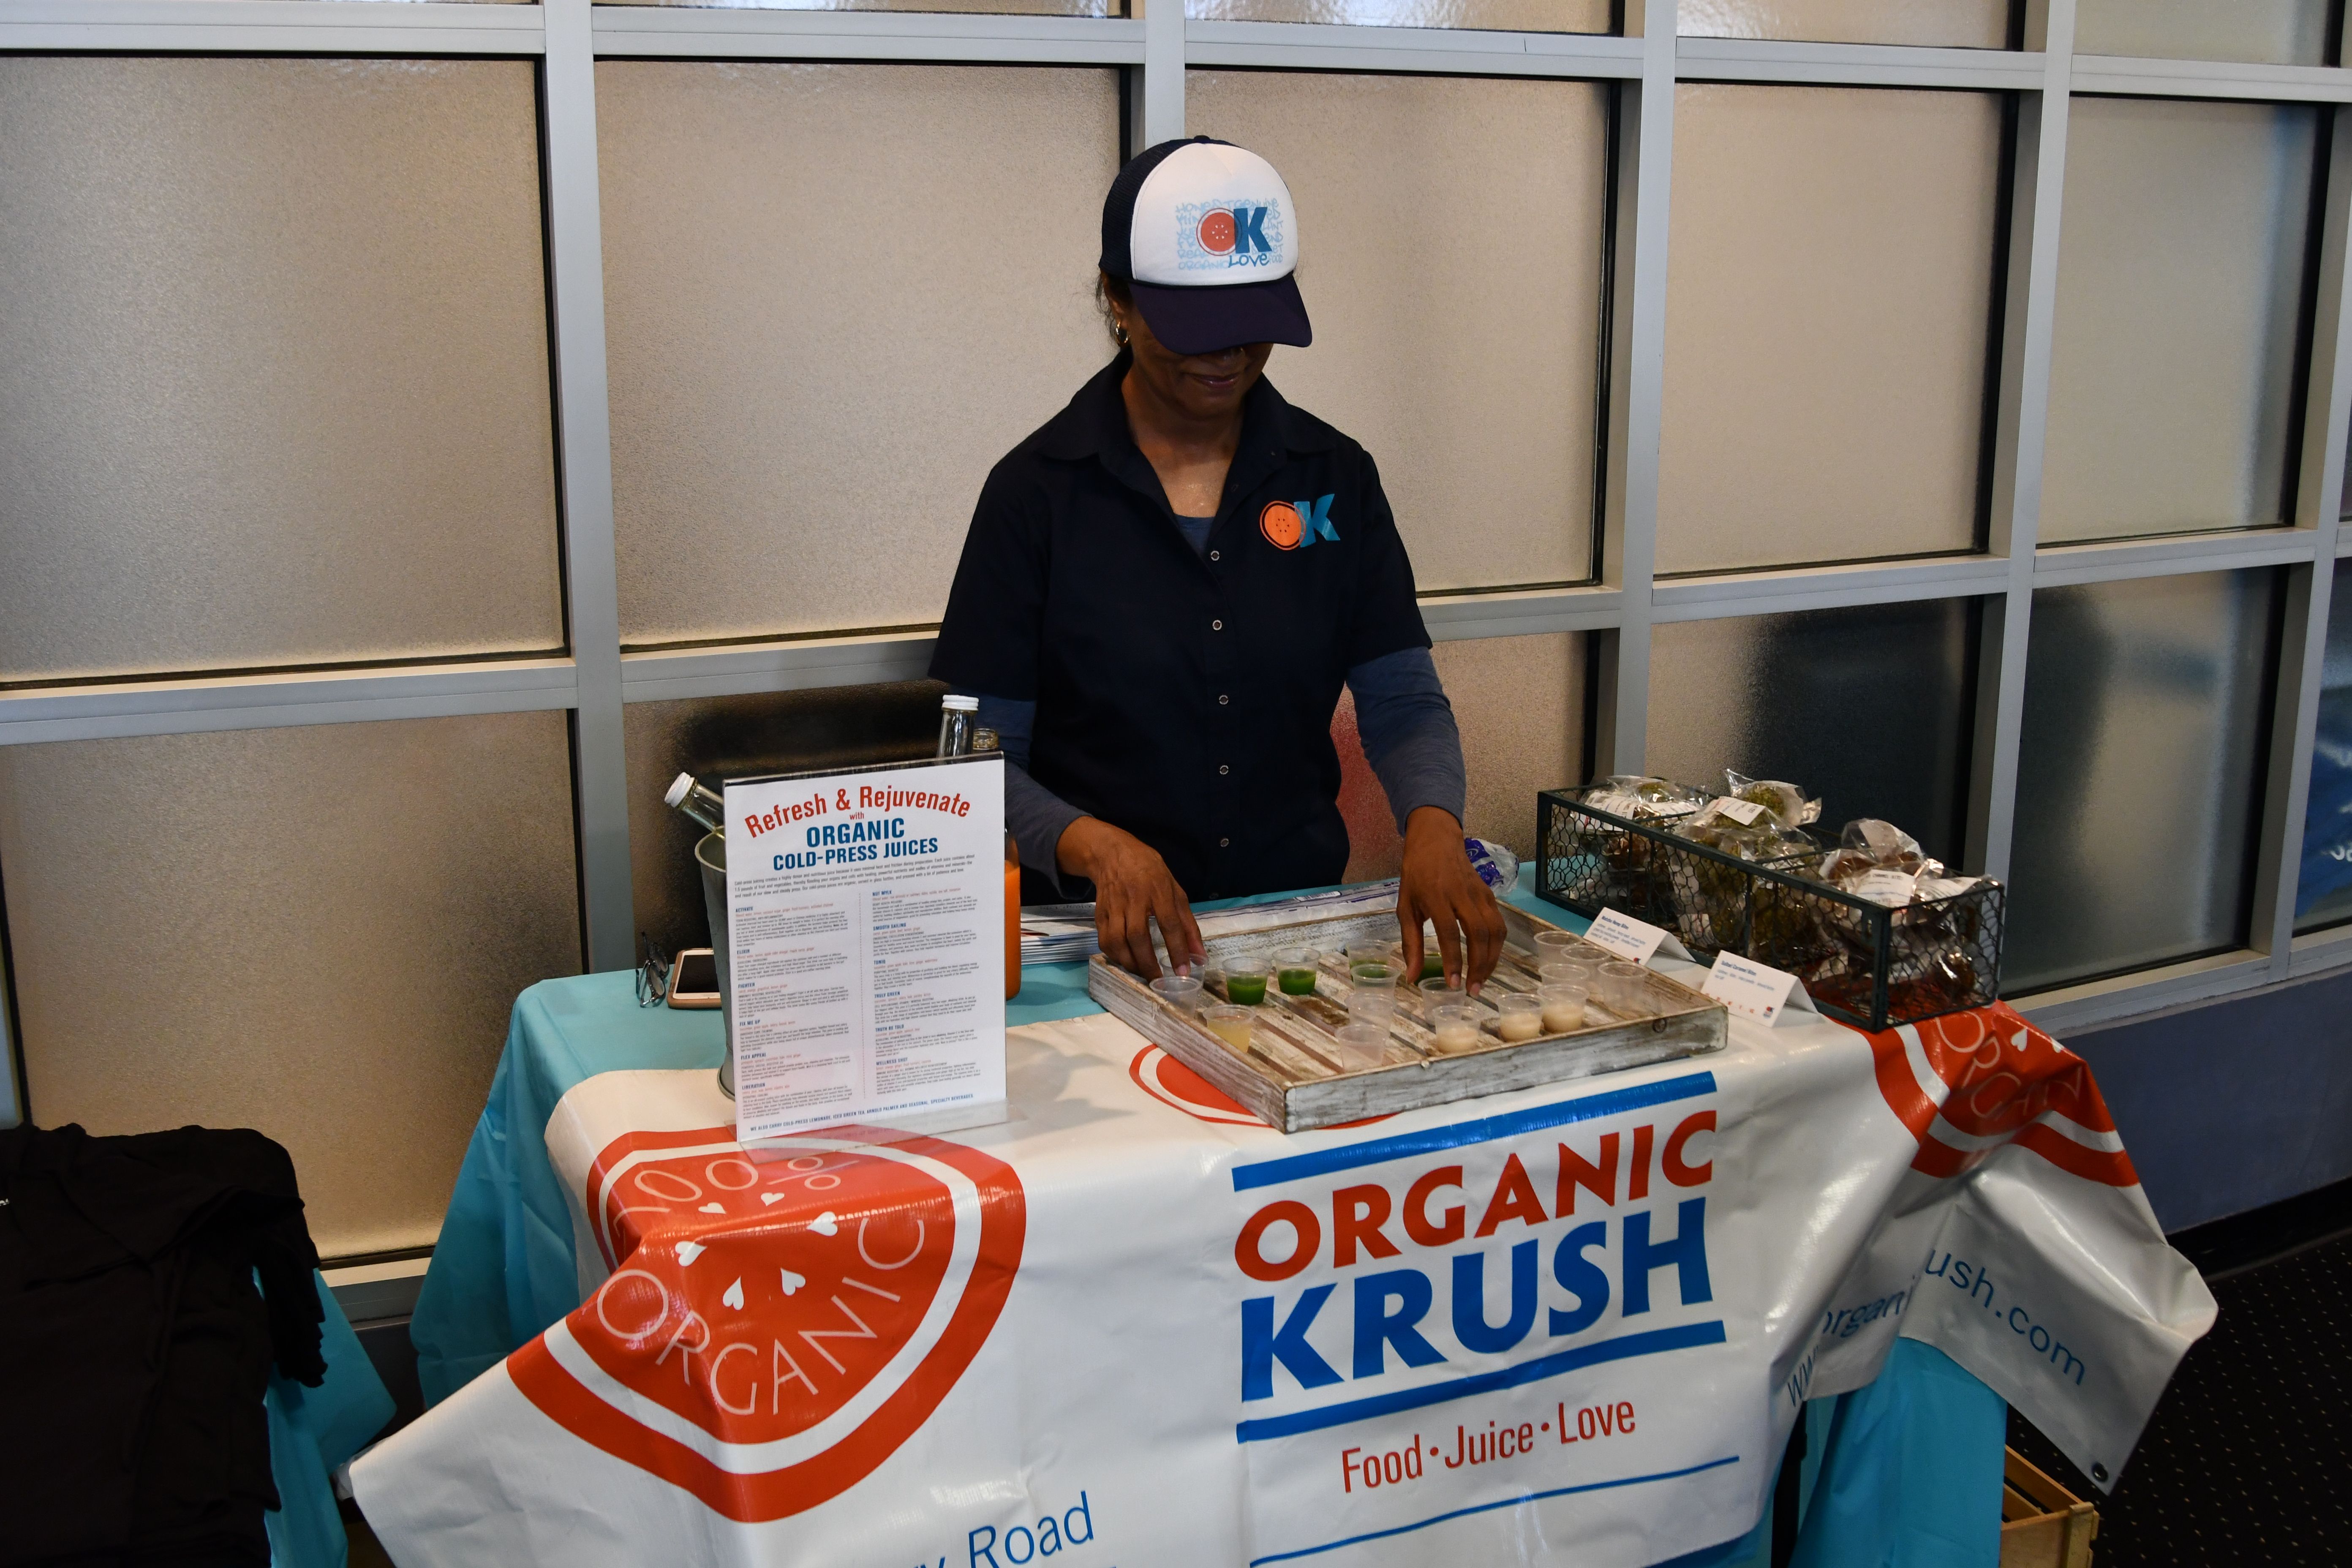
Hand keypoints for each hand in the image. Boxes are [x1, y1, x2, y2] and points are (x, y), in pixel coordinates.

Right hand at [1056, 817, 1205, 981]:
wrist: (1113, 854)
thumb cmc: (1150, 872)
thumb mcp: (1175, 891)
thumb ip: (1188, 924)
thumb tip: (1199, 955)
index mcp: (1158, 890)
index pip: (1169, 922)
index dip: (1177, 949)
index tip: (1183, 971)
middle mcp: (1134, 898)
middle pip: (1137, 935)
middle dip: (1148, 962)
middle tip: (1158, 980)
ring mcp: (1113, 906)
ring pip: (1117, 940)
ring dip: (1130, 963)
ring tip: (1143, 974)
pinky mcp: (1099, 913)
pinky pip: (1104, 940)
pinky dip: (1115, 956)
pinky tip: (1126, 962)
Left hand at [1398, 807, 1506, 993]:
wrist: (1436, 840)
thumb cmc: (1415, 875)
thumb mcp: (1405, 906)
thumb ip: (1410, 943)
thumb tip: (1412, 977)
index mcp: (1436, 896)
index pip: (1449, 933)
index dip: (1453, 961)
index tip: (1453, 985)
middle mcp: (1461, 894)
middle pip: (1478, 933)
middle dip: (1478, 965)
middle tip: (1472, 990)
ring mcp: (1479, 893)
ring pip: (1494, 930)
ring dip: (1491, 959)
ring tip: (1481, 981)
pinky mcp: (1490, 894)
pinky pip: (1499, 923)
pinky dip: (1497, 945)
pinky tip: (1488, 960)